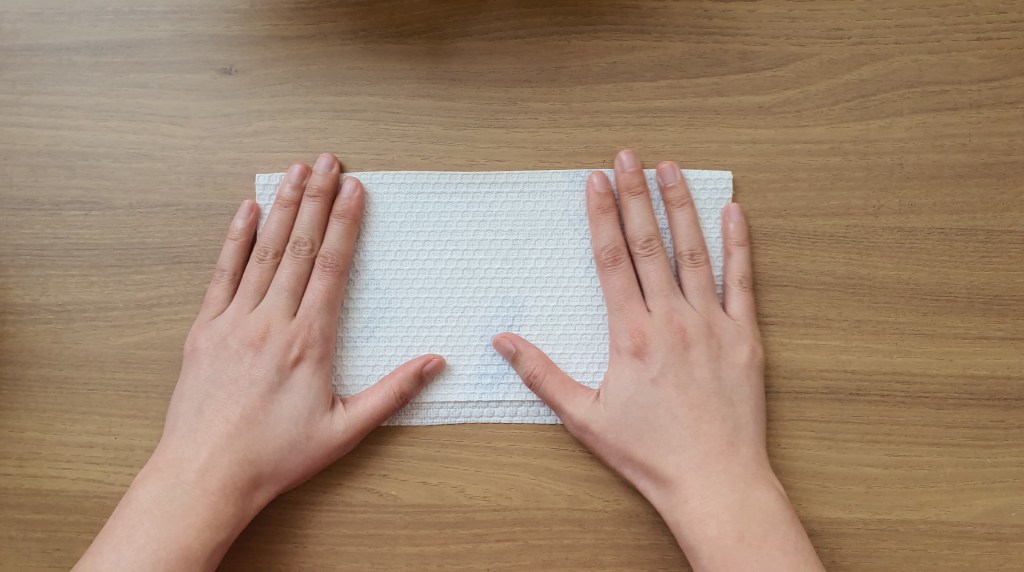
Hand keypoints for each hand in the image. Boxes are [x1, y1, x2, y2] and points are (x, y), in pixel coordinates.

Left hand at [75, 153, 444, 571]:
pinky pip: (222, 273)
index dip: (344, 222)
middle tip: (327, 159)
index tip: (354, 188)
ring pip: (263, 251)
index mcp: (309, 340)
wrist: (206, 474)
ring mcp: (234, 320)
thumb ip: (392, 392)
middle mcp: (271, 320)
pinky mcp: (204, 329)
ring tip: (294, 170)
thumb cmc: (276, 456)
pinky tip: (246, 210)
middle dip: (315, 198)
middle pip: (298, 246)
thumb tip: (435, 364)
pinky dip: (235, 239)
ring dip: (281, 207)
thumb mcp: (345, 430)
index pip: (331, 267)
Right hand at [493, 150, 821, 569]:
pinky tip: (731, 211)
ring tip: (671, 168)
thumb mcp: (584, 417)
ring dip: (681, 206)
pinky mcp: (745, 336)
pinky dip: (737, 244)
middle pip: (649, 244)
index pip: (611, 259)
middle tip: (627, 155)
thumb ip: (541, 373)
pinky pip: (742, 280)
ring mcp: (712, 323)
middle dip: (636, 194)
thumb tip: (502, 339)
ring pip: (695, 252)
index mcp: (630, 334)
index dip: (602, 215)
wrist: (714, 481)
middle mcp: (671, 319)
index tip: (596, 180)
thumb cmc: (648, 453)